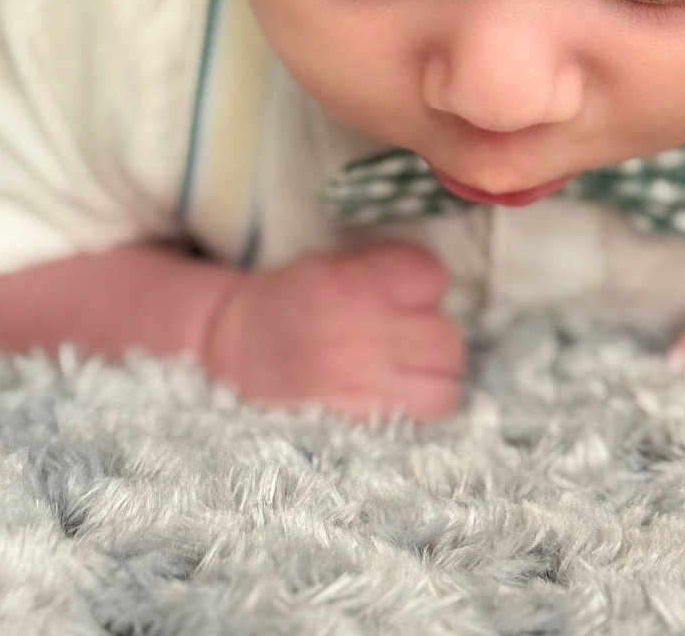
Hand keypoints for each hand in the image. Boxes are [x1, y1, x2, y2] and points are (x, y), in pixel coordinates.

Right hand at [203, 242, 466, 422]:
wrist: (238, 350)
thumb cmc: (291, 300)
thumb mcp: (332, 265)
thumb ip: (384, 271)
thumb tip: (434, 286)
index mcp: (354, 284)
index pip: (430, 277)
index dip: (421, 284)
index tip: (405, 291)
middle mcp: (364, 332)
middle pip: (446, 336)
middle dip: (433, 333)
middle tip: (408, 333)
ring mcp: (366, 381)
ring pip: (446, 381)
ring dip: (434, 374)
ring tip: (411, 367)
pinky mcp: (363, 419)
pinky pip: (426, 414)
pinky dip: (423, 404)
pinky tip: (402, 392)